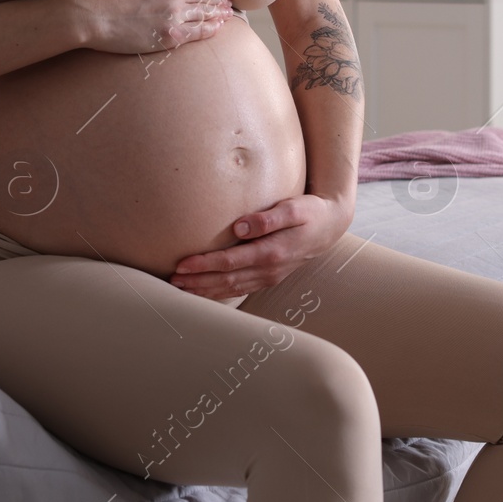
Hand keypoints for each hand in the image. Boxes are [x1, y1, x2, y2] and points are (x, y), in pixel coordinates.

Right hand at [77, 0, 234, 54]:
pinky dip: (210, 29)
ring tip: (226, 16)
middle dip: (219, 1)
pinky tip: (217, 28)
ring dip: (218, 15)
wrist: (93, 14)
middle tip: (229, 5)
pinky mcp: (170, 35)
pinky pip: (198, 32)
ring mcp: (174, 14)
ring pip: (205, 14)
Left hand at [168, 193, 352, 300]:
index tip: (182, 264)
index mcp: (272, 253)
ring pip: (232, 289)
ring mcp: (269, 276)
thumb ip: (267, 218)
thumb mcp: (294, 209)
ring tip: (182, 289)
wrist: (330, 225)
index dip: (204, 265)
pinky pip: (241, 289)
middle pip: (226, 280)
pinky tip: (206, 291)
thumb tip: (239, 228)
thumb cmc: (310, 212)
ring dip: (206, 290)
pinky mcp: (269, 277)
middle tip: (172, 281)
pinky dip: (221, 292)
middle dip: (198, 282)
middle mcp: (268, 270)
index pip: (230, 262)